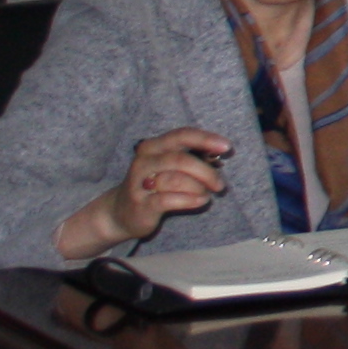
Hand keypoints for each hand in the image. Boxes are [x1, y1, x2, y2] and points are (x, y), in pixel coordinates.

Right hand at [61, 129, 230, 262]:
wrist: (120, 213)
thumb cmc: (155, 185)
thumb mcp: (170, 167)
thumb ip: (192, 157)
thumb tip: (220, 154)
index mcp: (153, 146)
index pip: (182, 135)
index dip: (206, 139)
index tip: (227, 147)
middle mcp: (144, 161)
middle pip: (181, 159)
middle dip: (206, 172)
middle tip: (220, 184)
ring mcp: (140, 183)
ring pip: (176, 179)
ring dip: (199, 187)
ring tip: (207, 193)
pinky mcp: (141, 204)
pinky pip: (170, 199)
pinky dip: (191, 200)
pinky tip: (201, 201)